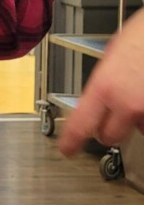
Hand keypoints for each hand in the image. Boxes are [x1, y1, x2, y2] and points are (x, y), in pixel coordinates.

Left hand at [59, 8, 143, 155]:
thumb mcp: (112, 55)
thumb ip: (104, 82)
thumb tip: (98, 97)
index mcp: (105, 85)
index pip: (80, 124)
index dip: (71, 141)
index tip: (67, 149)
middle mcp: (127, 102)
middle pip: (109, 136)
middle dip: (109, 130)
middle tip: (111, 119)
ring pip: (138, 130)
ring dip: (137, 119)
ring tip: (140, 94)